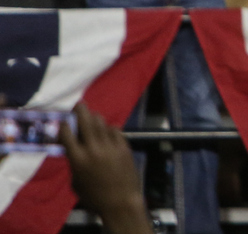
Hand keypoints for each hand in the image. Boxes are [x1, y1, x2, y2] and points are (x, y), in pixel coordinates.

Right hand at [62, 103, 149, 233]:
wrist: (120, 201)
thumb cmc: (94, 196)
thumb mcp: (76, 181)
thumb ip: (75, 162)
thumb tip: (75, 149)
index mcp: (78, 159)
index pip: (67, 134)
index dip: (64, 125)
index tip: (63, 121)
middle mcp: (93, 149)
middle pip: (86, 121)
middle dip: (80, 110)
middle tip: (79, 104)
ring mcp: (110, 146)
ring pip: (101, 123)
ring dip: (95, 118)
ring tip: (92, 116)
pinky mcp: (124, 147)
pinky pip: (115, 131)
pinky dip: (110, 129)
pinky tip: (107, 130)